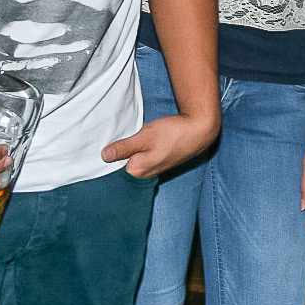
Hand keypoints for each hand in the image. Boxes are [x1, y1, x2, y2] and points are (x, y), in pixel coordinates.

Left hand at [104, 112, 218, 178]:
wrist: (200, 130)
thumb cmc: (173, 133)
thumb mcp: (145, 136)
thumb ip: (124, 148)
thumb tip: (104, 156)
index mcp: (138, 170)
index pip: (115, 162)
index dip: (117, 148)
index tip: (122, 138)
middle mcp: (146, 173)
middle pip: (126, 161)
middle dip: (127, 148)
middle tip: (136, 134)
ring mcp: (155, 169)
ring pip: (137, 157)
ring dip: (137, 146)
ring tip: (146, 135)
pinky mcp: (162, 162)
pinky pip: (146, 156)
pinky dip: (146, 147)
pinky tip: (154, 138)